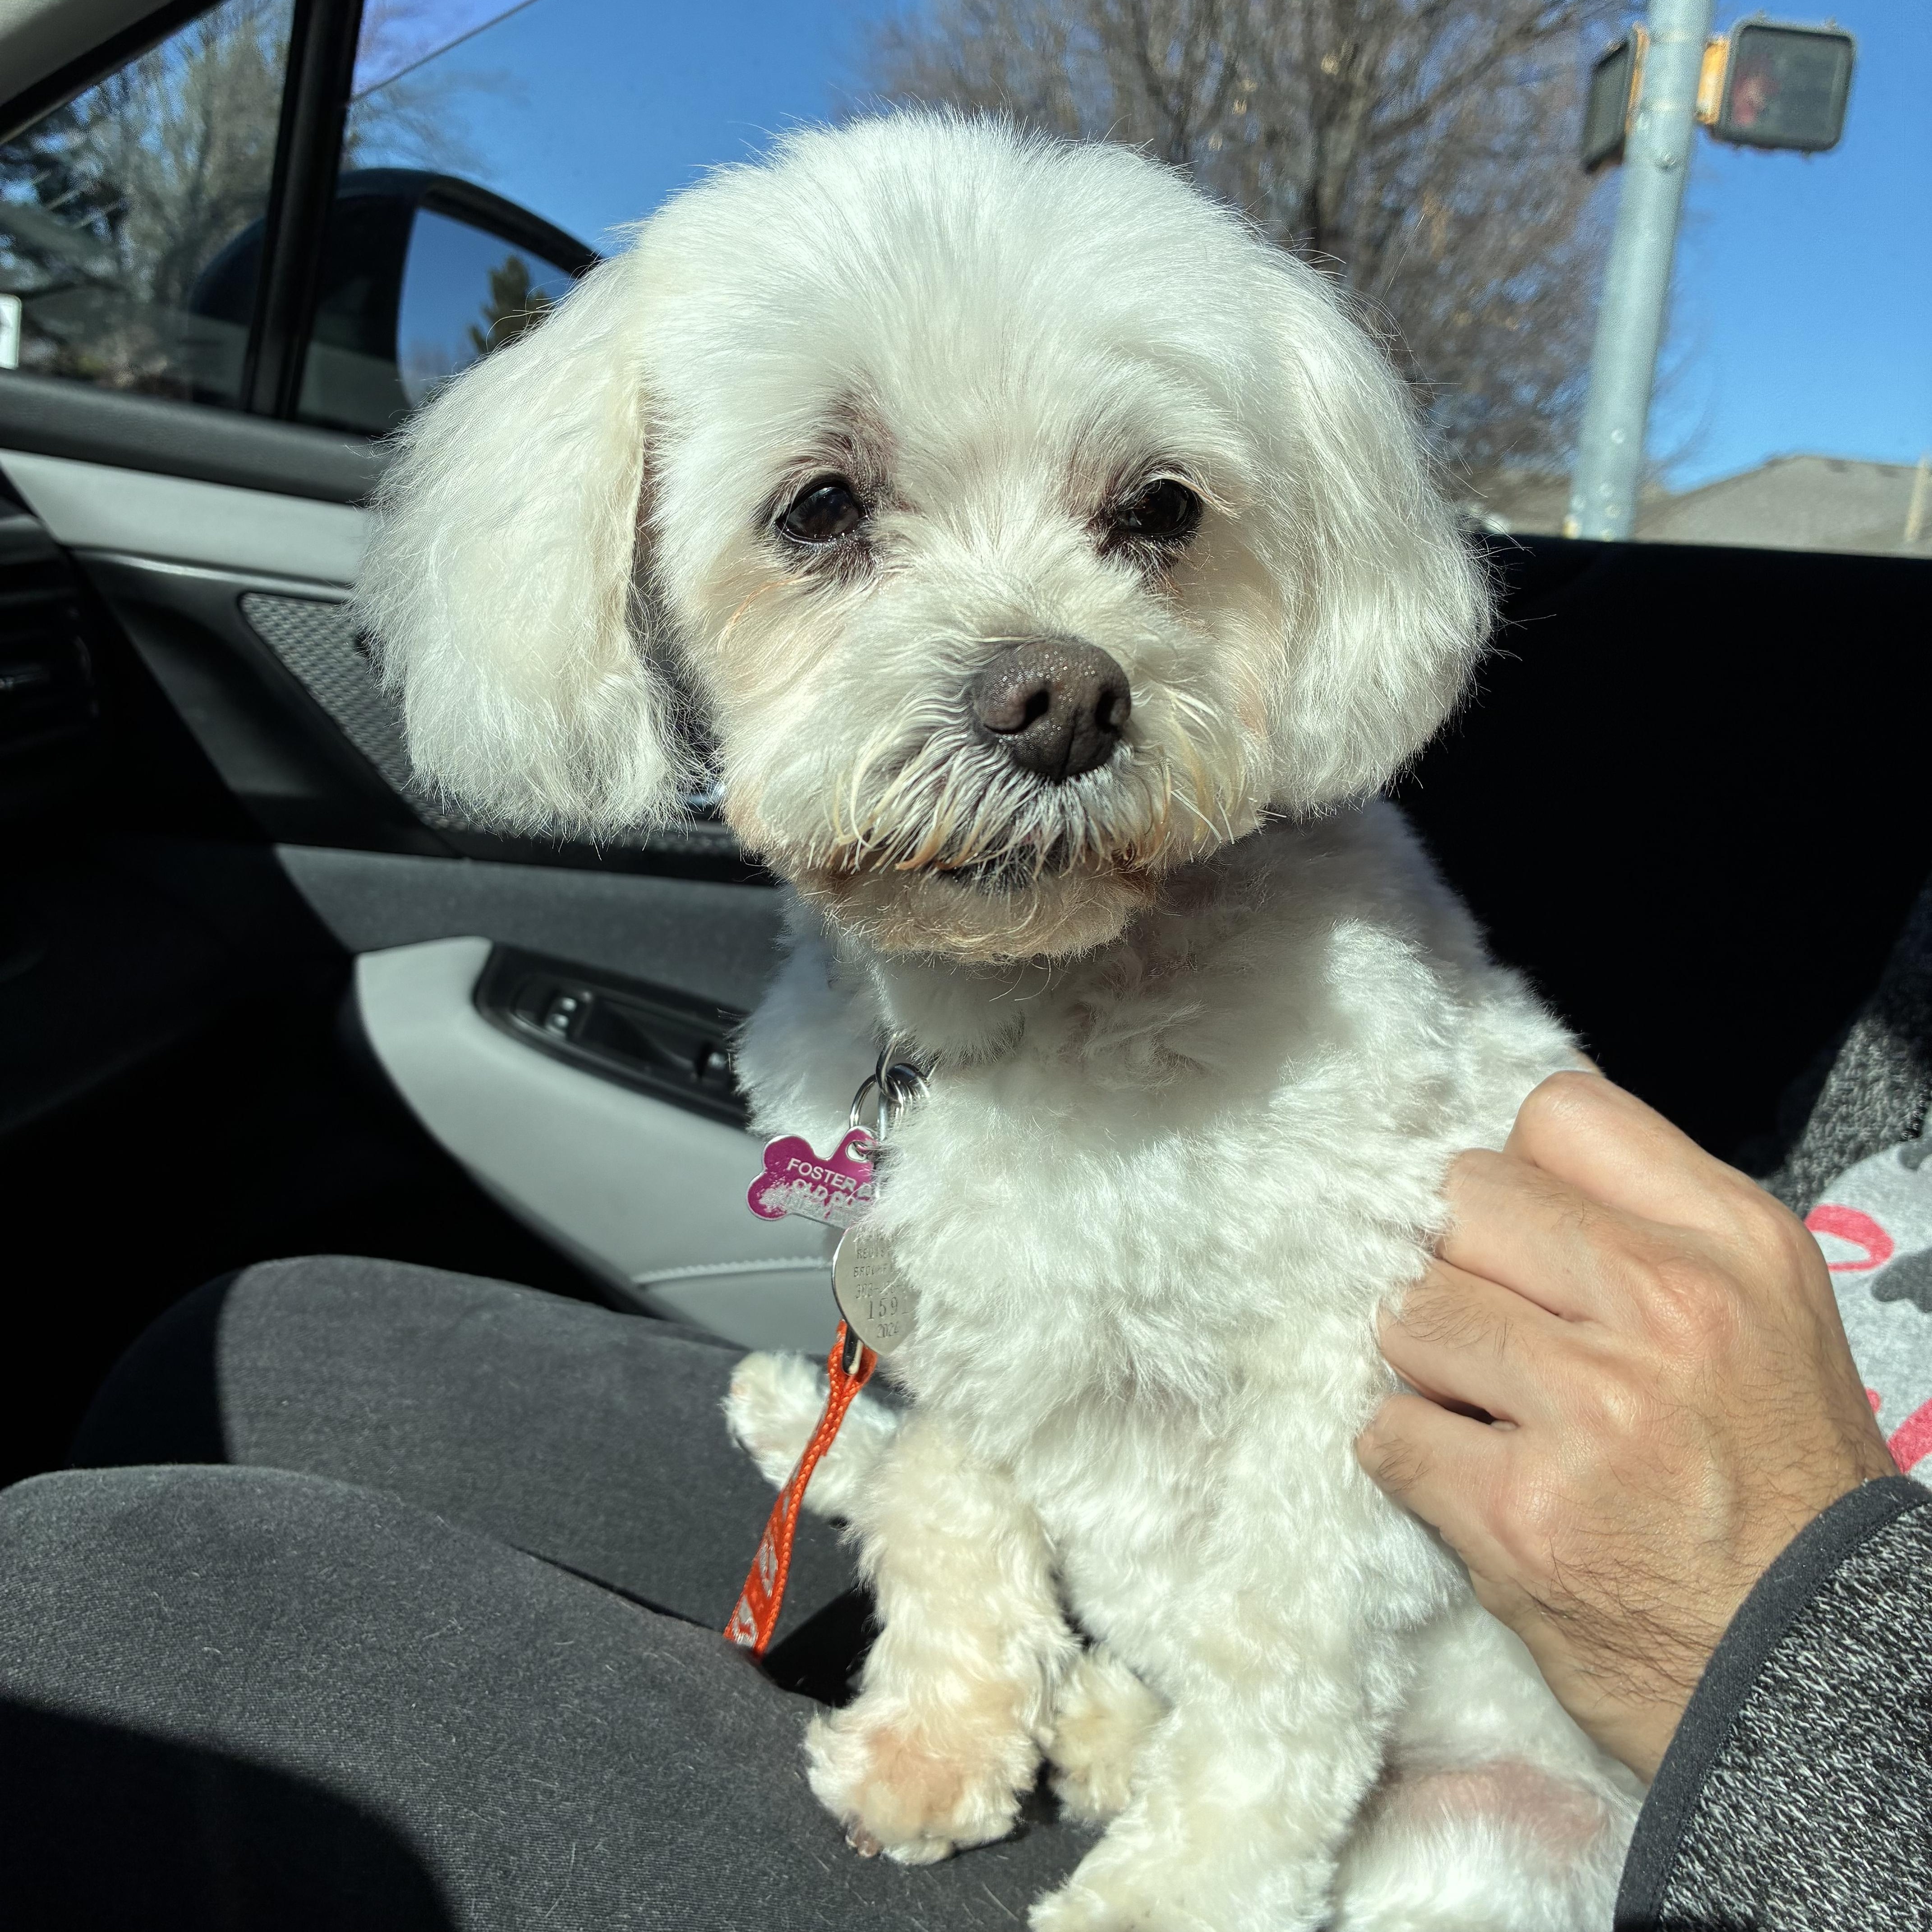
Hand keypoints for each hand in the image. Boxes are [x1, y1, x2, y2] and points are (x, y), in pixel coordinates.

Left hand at [1357, 1072, 1895, 1780]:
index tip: (1519, 1238)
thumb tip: (1491, 1176)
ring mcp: (1591, 1409)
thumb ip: (1636, 1226)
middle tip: (1498, 1337)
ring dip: (1426, 1366)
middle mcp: (1668, 1306)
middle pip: (1461, 1199)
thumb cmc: (1773, 1485)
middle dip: (1459, 1268)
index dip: (1515, 1174)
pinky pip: (1387, 1431)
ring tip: (1494, 1414)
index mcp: (1731, 1242)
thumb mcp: (1758, 1312)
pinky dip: (1412, 1460)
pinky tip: (1477, 1485)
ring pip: (1407, 1311)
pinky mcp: (1519, 1511)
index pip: (1555, 1113)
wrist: (1813, 1671)